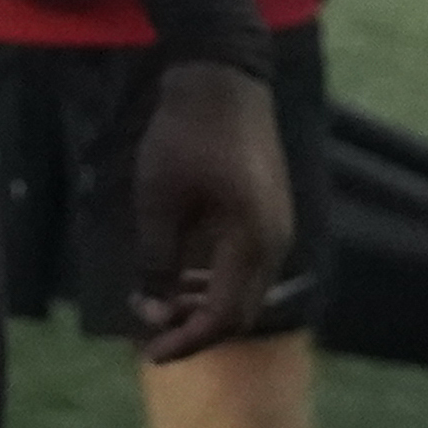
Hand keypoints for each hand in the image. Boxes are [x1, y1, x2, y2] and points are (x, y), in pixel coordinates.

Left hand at [127, 61, 293, 361]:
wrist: (221, 76)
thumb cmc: (185, 133)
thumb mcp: (158, 199)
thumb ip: (158, 259)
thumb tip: (153, 308)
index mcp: (254, 241)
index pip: (225, 316)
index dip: (188, 340)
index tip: (150, 351)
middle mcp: (276, 242)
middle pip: (242, 310)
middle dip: (197, 327)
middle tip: (151, 332)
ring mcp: (277, 226)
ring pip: (246, 288)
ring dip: (206, 303)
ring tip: (160, 304)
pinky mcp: (268, 211)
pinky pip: (247, 263)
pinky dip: (216, 279)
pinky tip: (183, 276)